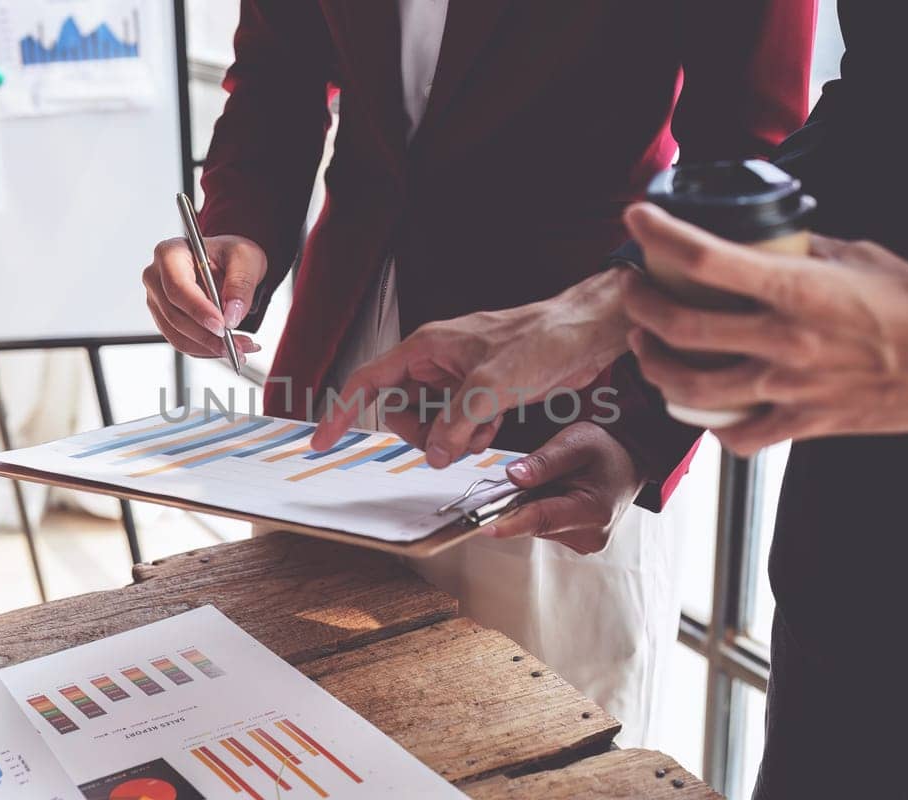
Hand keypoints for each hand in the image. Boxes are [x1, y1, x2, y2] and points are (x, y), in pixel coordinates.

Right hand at [142, 234, 264, 358]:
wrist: (228, 262)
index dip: (198, 310)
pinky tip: (229, 348)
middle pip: (174, 315)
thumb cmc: (231, 254)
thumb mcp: (245, 259)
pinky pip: (182, 342)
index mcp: (170, 254)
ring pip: (177, 335)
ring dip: (209, 347)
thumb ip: (240, 285)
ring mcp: (158, 301)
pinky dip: (206, 349)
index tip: (221, 326)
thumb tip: (231, 316)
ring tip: (240, 348)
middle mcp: (157, 277)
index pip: (177, 287)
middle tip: (237, 345)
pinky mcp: (165, 319)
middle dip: (207, 336)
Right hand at [312, 268, 637, 465]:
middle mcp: (437, 362)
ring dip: (452, 437)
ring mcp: (459, 378)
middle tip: (449, 439)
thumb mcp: (491, 384)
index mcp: (426, 348)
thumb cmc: (541, 339)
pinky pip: (459, 425)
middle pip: (401, 411)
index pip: (369, 380)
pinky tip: (497, 423)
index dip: (342, 409)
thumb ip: (455, 421)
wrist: (583, 335)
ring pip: (432, 423)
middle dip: (422, 434)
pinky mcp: (482, 392)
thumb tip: (434, 453)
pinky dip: (473, 433)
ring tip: (482, 428)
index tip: (325, 438)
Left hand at [484, 423, 640, 554]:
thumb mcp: (576, 442)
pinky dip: (543, 510)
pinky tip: (558, 493)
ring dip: (534, 505)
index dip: (509, 522)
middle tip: (531, 476)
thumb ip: (544, 461)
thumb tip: (514, 477)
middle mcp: (591, 534)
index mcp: (594, 510)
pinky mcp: (579, 542)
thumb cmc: (608, 450)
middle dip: (522, 503)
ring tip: (555, 482)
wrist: (630, 461)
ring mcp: (586, 542)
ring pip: (538, 527)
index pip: (542, 519)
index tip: (483, 526)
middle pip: (536, 524)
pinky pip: (546, 528)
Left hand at [621, 202, 907, 455]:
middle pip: (683, 327)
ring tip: (646, 343)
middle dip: (643, 306)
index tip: (635, 220)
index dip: (661, 235)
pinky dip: (709, 421)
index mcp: (801, 289)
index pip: (709, 259)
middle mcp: (788, 342)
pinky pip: (738, 435)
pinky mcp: (805, 425)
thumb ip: (803, 250)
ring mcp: (792, 390)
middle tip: (635, 289)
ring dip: (656, 364)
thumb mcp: (860, 257)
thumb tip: (759, 239)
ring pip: (693, 387)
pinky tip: (699, 403)